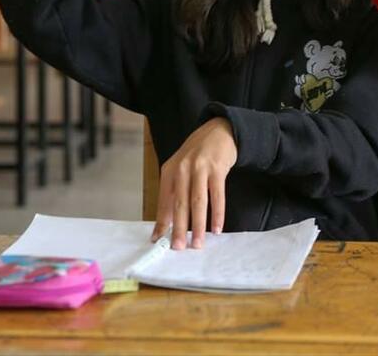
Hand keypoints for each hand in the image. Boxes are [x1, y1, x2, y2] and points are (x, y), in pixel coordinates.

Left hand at [151, 117, 237, 249]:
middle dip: (179, 228)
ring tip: (198, 243)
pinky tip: (217, 228)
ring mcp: (200, 168)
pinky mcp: (217, 168)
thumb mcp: (181, 168)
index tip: (158, 240)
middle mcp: (183, 169)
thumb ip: (175, 191)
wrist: (219, 130)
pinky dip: (218, 213)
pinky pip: (217, 195)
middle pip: (180, 204)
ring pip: (198, 202)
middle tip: (178, 247)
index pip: (164, 201)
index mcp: (170, 170)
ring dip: (198, 225)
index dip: (161, 221)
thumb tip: (169, 220)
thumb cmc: (198, 154)